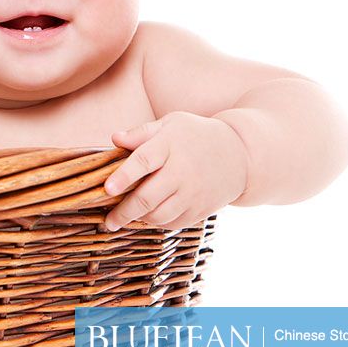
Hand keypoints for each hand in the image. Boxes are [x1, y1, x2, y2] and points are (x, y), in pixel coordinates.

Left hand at [102, 112, 248, 231]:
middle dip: (123, 212)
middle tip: (109, 221)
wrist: (240, 154)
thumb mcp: (172, 124)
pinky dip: (157, 223)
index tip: (107, 189)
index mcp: (170, 145)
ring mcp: (193, 193)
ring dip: (139, 219)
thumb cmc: (196, 136)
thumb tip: (115, 138)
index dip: (124, 176)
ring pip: (159, 215)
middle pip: (147, 197)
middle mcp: (182, 171)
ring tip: (125, 217)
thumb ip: (141, 133)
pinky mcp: (201, 209)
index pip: (143, 161)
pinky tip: (148, 216)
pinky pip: (173, 223)